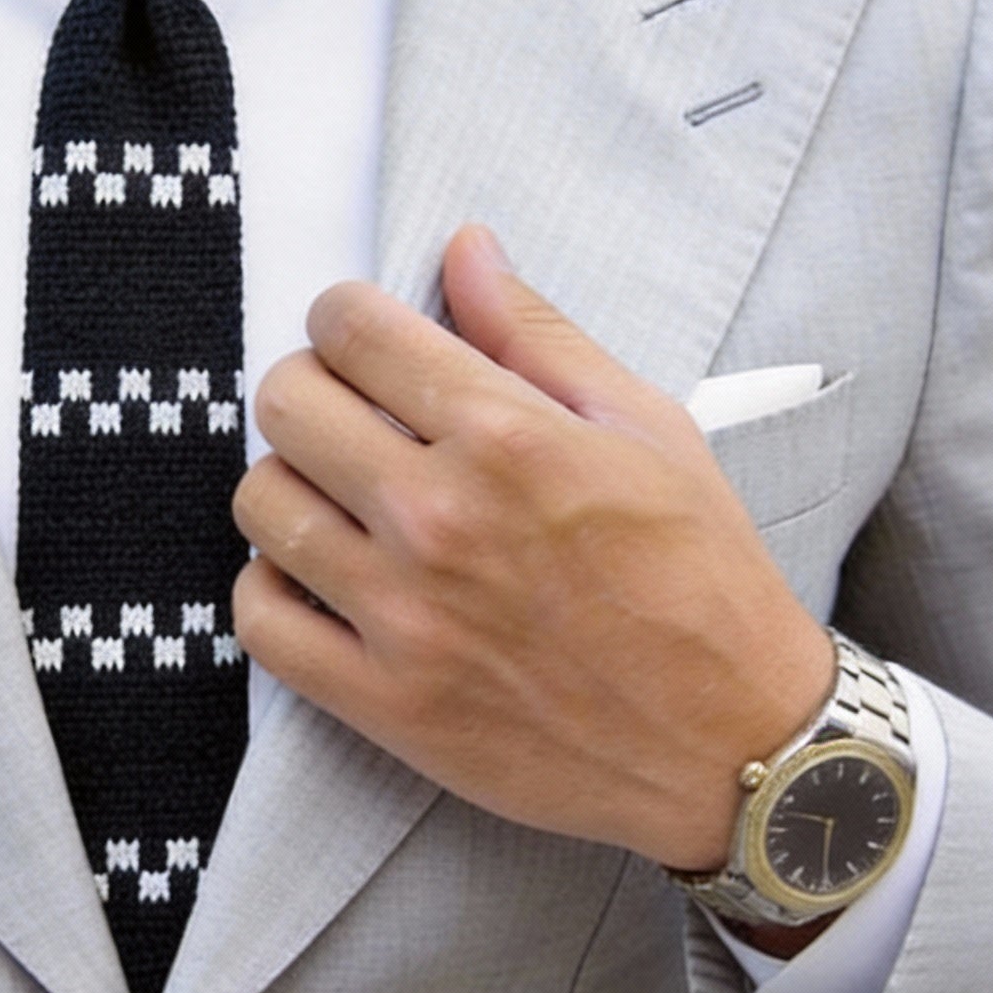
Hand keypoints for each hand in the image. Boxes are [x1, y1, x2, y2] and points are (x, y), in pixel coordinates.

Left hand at [232, 225, 833, 871]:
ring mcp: (402, 616)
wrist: (732, 743)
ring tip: (340, 500)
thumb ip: (539, 335)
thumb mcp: (647, 430)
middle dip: (311, 389)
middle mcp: (440, 518)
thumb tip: (464, 249)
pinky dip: (272, 588)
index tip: (365, 339)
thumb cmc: (701, 580)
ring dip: (290, 485)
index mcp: (507, 437)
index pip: (351, 329)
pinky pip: (259, 619)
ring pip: (261, 503)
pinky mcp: (382, 701)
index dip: (346, 318)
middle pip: (286, 404)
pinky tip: (322, 579)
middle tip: (352, 416)